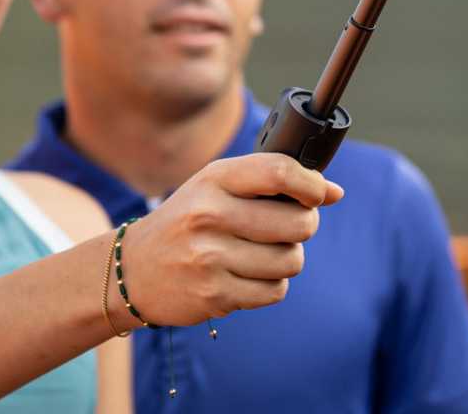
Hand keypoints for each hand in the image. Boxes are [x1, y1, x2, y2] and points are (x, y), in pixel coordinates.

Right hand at [109, 154, 343, 327]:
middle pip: (298, 222)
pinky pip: (275, 290)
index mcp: (213, 180)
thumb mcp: (215, 187)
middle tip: (287, 228)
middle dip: (304, 226)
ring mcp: (210, 257)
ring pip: (291, 260)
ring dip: (286, 258)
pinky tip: (247, 275)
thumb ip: (271, 182)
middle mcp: (210, 215)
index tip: (321, 193)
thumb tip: (334, 192)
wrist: (133, 269)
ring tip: (260, 253)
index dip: (312, 184)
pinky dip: (270, 284)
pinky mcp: (214, 295)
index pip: (278, 172)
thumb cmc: (187, 221)